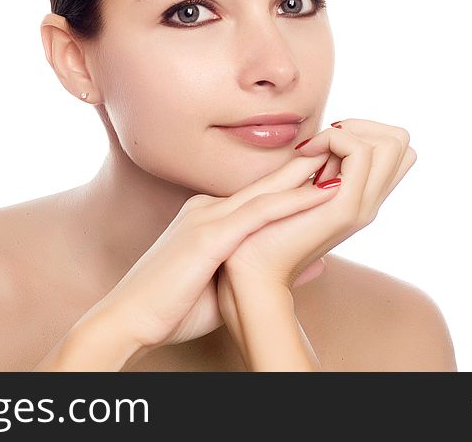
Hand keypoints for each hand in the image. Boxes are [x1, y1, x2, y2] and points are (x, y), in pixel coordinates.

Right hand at [92, 152, 343, 351]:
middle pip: (265, 184)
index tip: (326, 176)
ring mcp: (206, 218)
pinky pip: (261, 213)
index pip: (256, 197)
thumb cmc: (169, 309)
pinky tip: (326, 192)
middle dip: (305, 168)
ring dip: (309, 174)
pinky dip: (297, 200)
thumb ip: (263, 269)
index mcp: (205, 219)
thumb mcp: (225, 286)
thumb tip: (313, 264)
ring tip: (345, 157)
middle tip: (342, 152)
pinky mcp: (208, 235)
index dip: (292, 185)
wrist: (126, 318)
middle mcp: (205, 209)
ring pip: (267, 191)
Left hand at [221, 118, 416, 288]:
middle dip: (360, 126)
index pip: (395, 151)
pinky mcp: (344, 208)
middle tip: (320, 144)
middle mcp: (368, 203)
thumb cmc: (260, 237)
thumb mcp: (293, 195)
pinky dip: (334, 139)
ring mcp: (361, 206)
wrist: (251, 274)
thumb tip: (322, 142)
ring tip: (312, 151)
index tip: (324, 143)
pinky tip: (304, 154)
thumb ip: (312, 172)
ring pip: (392, 142)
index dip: (363, 132)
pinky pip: (360, 153)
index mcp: (359, 199)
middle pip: (401, 142)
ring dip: (347, 131)